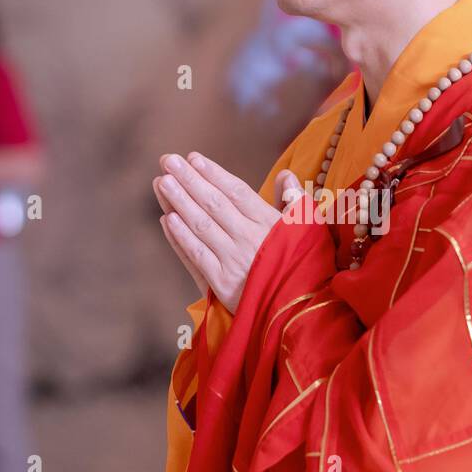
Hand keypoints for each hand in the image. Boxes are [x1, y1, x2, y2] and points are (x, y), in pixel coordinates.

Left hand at [153, 151, 303, 313]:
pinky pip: (196, 256)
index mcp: (270, 223)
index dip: (213, 173)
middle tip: (168, 161)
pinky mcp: (222, 284)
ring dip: (179, 202)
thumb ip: (295, 201)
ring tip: (162, 182)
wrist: (303, 312)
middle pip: (213, 203)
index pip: (236, 191)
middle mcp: (249, 238)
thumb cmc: (307, 268)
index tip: (194, 158)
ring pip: (201, 225)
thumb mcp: (310, 231)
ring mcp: (233, 261)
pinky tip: (167, 220)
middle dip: (188, 180)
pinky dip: (180, 238)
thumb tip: (286, 175)